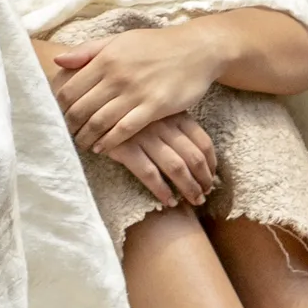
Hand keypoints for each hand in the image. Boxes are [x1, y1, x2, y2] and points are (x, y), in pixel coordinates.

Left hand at [52, 21, 226, 152]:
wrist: (197, 48)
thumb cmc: (157, 45)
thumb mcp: (121, 40)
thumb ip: (88, 50)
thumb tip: (58, 59)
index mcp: (106, 58)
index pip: (70, 90)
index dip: (60, 108)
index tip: (60, 116)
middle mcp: (118, 76)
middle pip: (81, 110)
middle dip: (70, 127)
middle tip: (68, 134)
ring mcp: (136, 92)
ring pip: (99, 123)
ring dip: (86, 138)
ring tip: (83, 143)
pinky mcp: (154, 106)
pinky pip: (124, 130)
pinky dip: (109, 142)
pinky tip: (102, 147)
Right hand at [105, 113, 219, 207]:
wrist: (94, 106)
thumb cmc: (130, 112)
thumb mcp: (158, 113)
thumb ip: (175, 127)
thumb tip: (196, 156)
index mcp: (176, 115)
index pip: (203, 142)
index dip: (211, 162)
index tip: (212, 176)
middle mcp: (165, 126)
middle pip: (193, 157)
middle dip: (203, 179)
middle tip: (205, 194)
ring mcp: (146, 137)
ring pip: (176, 167)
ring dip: (188, 187)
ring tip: (194, 201)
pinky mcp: (126, 149)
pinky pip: (149, 174)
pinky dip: (162, 190)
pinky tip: (169, 201)